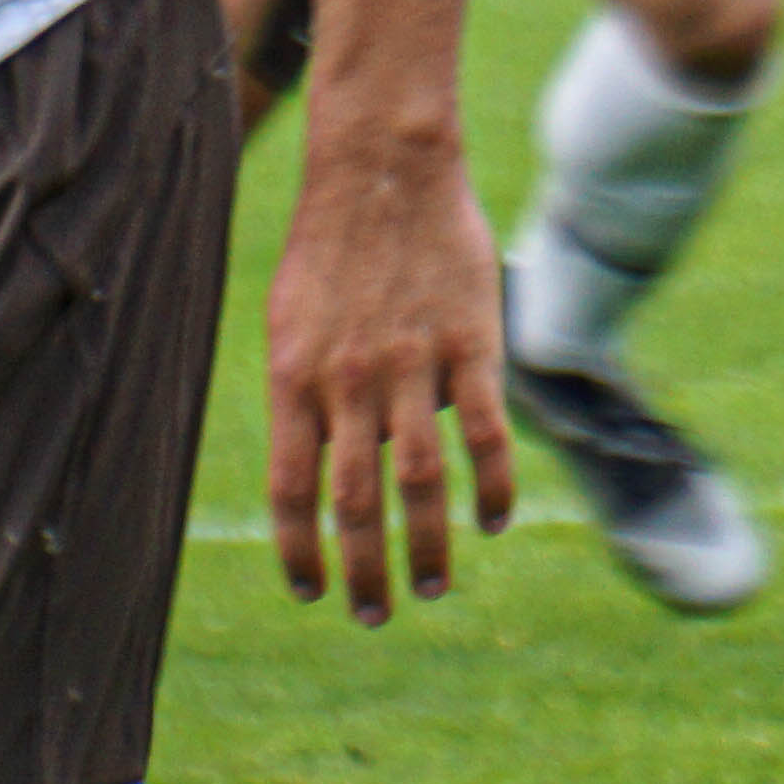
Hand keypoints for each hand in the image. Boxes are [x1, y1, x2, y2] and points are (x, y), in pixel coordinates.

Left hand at [258, 119, 511, 626]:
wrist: (382, 169)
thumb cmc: (331, 248)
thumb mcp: (290, 322)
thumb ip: (305, 396)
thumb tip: (319, 467)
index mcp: (297, 379)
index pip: (292, 490)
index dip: (300, 551)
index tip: (311, 593)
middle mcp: (349, 382)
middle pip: (355, 502)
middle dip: (364, 571)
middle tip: (374, 615)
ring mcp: (411, 366)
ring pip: (420, 481)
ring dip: (426, 546)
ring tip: (432, 586)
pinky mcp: (469, 346)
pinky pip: (484, 434)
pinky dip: (491, 487)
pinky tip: (493, 521)